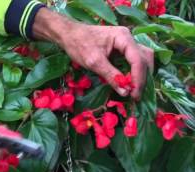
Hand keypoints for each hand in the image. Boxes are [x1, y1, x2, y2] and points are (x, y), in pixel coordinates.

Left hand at [33, 8, 153, 98]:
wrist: (69, 35)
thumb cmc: (79, 45)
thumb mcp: (94, 62)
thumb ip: (111, 75)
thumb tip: (125, 91)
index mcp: (123, 37)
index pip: (138, 60)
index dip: (138, 79)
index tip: (134, 95)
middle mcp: (128, 38)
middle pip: (144, 59)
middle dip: (142, 78)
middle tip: (135, 95)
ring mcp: (126, 43)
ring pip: (142, 59)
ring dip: (140, 75)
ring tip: (134, 91)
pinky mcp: (122, 48)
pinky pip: (134, 60)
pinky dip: (134, 72)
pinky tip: (129, 83)